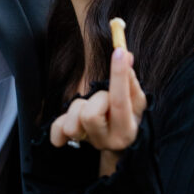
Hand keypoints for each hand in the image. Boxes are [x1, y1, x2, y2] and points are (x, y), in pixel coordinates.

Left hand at [50, 49, 146, 175]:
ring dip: (79, 108)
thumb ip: (131, 81)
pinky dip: (60, 123)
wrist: (117, 142)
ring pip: (72, 123)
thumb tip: (126, 56)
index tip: (119, 51)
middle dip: (97, 99)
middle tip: (105, 99)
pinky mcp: (70, 140)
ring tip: (90, 107)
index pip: (119, 101)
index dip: (119, 74)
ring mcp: (87, 142)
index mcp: (126, 131)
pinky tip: (72, 117)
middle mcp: (106, 141)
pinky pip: (57, 131)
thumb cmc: (127, 116)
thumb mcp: (135, 102)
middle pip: (90, 115)